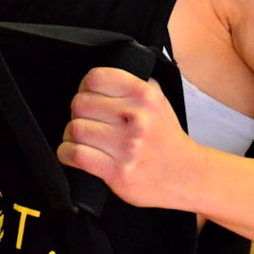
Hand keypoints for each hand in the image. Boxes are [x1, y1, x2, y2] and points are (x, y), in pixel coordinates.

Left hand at [58, 67, 194, 208]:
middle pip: (80, 104)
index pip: (96, 78)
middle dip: (78, 113)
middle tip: (87, 121)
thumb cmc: (167, 139)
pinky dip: (67, 153)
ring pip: (75, 129)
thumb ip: (134, 85)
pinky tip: (74, 153)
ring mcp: (127, 146)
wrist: (186, 175)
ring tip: (82, 139)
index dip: (85, 87)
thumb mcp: (159, 102)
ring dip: (71, 135)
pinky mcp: (117, 172)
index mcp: (145, 96)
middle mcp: (137, 118)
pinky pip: (76, 155)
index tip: (88, 96)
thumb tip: (101, 78)